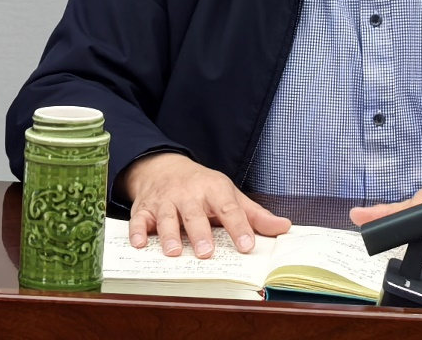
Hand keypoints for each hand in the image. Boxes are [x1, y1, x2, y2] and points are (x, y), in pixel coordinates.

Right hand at [119, 152, 290, 257]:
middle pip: (195, 214)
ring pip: (166, 218)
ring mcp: (165, 201)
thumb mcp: (230, 194)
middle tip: (207, 253)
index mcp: (214, 190)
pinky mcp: (144, 209)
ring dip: (169, 235)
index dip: (239, 226)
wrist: (165, 167)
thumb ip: (255, 215)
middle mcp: (189, 195)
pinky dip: (136, 231)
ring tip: (174, 252)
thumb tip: (284, 227)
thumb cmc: (202, 187)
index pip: (229, 208)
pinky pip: (138, 220)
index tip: (247, 245)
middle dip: (200, 233)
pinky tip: (139, 244)